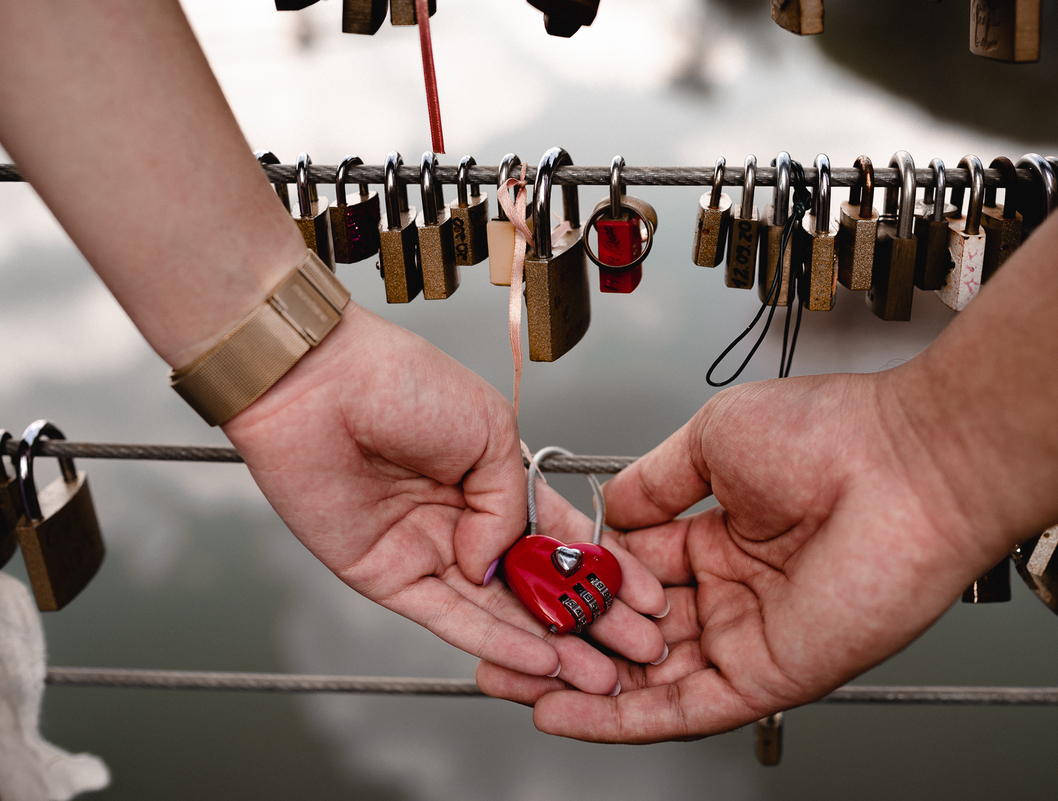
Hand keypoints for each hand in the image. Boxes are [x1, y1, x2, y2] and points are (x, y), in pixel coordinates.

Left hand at [223, 305, 666, 693]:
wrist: (320, 383)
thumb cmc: (400, 383)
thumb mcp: (491, 430)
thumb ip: (511, 505)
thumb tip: (501, 564)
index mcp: (496, 478)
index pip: (561, 536)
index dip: (604, 568)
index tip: (643, 596)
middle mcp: (466, 519)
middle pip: (537, 583)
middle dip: (588, 618)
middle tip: (635, 648)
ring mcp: (430, 550)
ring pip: (499, 610)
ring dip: (550, 643)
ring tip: (596, 669)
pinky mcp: (389, 576)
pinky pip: (449, 617)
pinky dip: (495, 640)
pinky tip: (538, 657)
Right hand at [476, 373, 1012, 739]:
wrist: (909, 466)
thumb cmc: (835, 436)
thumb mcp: (713, 440)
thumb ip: (655, 484)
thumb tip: (612, 512)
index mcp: (722, 535)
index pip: (634, 573)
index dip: (581, 583)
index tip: (532, 586)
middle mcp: (734, 590)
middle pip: (634, 631)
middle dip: (568, 642)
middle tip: (508, 647)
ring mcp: (749, 636)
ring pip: (649, 677)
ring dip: (581, 687)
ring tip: (514, 684)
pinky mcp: (766, 674)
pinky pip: (683, 707)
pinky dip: (622, 718)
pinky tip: (567, 714)